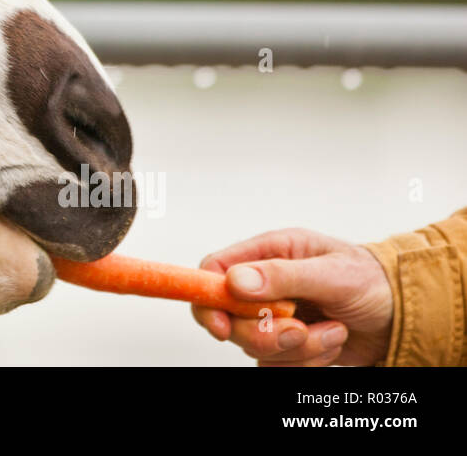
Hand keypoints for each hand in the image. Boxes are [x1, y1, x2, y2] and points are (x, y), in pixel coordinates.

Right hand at [192, 228, 393, 366]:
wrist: (407, 317)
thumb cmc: (375, 281)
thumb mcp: (332, 273)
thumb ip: (281, 275)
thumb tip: (234, 281)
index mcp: (269, 253)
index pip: (215, 271)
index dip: (208, 298)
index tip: (221, 325)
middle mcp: (266, 285)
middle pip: (229, 317)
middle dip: (263, 333)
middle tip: (299, 332)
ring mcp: (276, 317)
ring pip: (255, 345)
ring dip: (298, 348)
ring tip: (333, 331)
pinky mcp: (290, 345)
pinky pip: (277, 364)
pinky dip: (307, 362)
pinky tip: (332, 342)